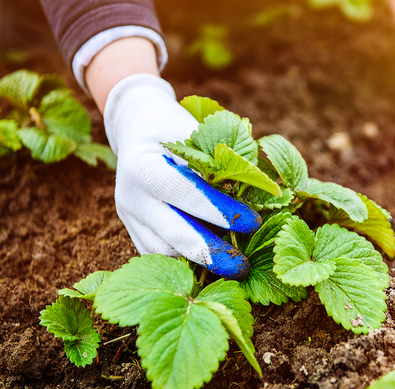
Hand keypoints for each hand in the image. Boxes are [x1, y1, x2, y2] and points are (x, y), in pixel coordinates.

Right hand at [103, 73, 260, 279]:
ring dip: (200, 262)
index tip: (254, 222)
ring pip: (165, 254)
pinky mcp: (133, 232)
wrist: (137, 129)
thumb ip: (221, 161)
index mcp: (145, 167)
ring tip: (232, 263)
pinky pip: (160, 257)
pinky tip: (212, 262)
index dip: (222, 211)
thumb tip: (263, 190)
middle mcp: (132, 197)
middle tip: (243, 266)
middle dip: (212, 255)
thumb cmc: (176, 127)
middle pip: (173, 236)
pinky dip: (187, 262)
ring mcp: (130, 218)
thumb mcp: (197, 132)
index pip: (187, 195)